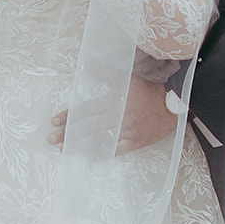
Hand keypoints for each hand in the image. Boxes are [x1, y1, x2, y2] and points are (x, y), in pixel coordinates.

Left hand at [48, 75, 177, 154]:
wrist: (173, 104)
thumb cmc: (151, 89)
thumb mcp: (129, 76)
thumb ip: (107, 72)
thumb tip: (87, 65)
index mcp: (114, 101)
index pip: (86, 110)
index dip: (69, 116)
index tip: (54, 121)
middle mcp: (117, 117)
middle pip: (88, 126)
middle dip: (68, 133)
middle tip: (51, 139)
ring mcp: (126, 131)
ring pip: (99, 140)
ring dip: (80, 145)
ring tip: (63, 150)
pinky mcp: (136, 141)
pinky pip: (117, 150)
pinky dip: (103, 154)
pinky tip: (90, 158)